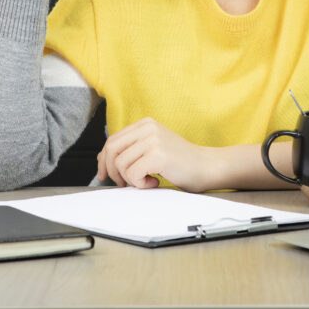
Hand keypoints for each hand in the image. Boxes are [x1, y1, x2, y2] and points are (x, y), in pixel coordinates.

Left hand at [97, 117, 212, 192]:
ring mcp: (153, 140)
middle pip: (112, 150)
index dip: (104, 160)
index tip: (105, 175)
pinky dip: (140, 184)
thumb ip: (131, 150)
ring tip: (148, 181)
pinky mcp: (158, 155)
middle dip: (112, 171)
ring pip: (121, 164)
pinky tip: (155, 182)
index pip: (112, 140)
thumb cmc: (180, 162)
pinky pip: (133, 174)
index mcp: (145, 123)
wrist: (206, 167)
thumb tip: (102, 160)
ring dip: (131, 180)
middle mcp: (148, 127)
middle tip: (124, 183)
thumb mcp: (152, 149)